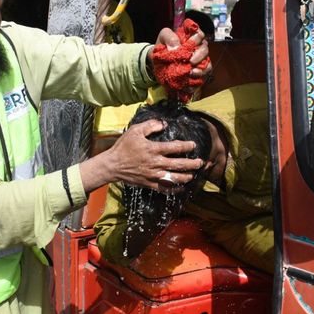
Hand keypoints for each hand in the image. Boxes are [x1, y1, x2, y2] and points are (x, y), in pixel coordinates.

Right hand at [79, 119, 203, 192]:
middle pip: (179, 165)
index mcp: (154, 149)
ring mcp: (154, 175)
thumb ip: (150, 125)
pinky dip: (175, 189)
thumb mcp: (135, 130)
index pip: (175, 147)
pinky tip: (182, 188)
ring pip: (175, 178)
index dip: (187, 146)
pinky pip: (166, 189)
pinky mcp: (150, 184)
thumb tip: (164, 124)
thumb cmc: (123, 147)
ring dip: (187, 176)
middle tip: (200, 162)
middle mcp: (156, 163)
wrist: (112, 165)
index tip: (193, 145)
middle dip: (192, 164)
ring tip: (193, 174)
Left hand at [155, 27, 210, 80]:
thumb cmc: (163, 47)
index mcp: (191, 37)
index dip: (197, 38)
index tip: (190, 43)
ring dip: (201, 69)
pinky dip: (199, 78)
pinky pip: (204, 76)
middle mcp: (198, 48)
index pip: (199, 34)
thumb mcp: (163, 37)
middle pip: (205, 50)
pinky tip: (190, 80)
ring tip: (191, 73)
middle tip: (191, 61)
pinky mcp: (198, 73)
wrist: (158, 63)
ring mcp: (199, 61)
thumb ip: (169, 37)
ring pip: (207, 64)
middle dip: (199, 56)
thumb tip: (176, 47)